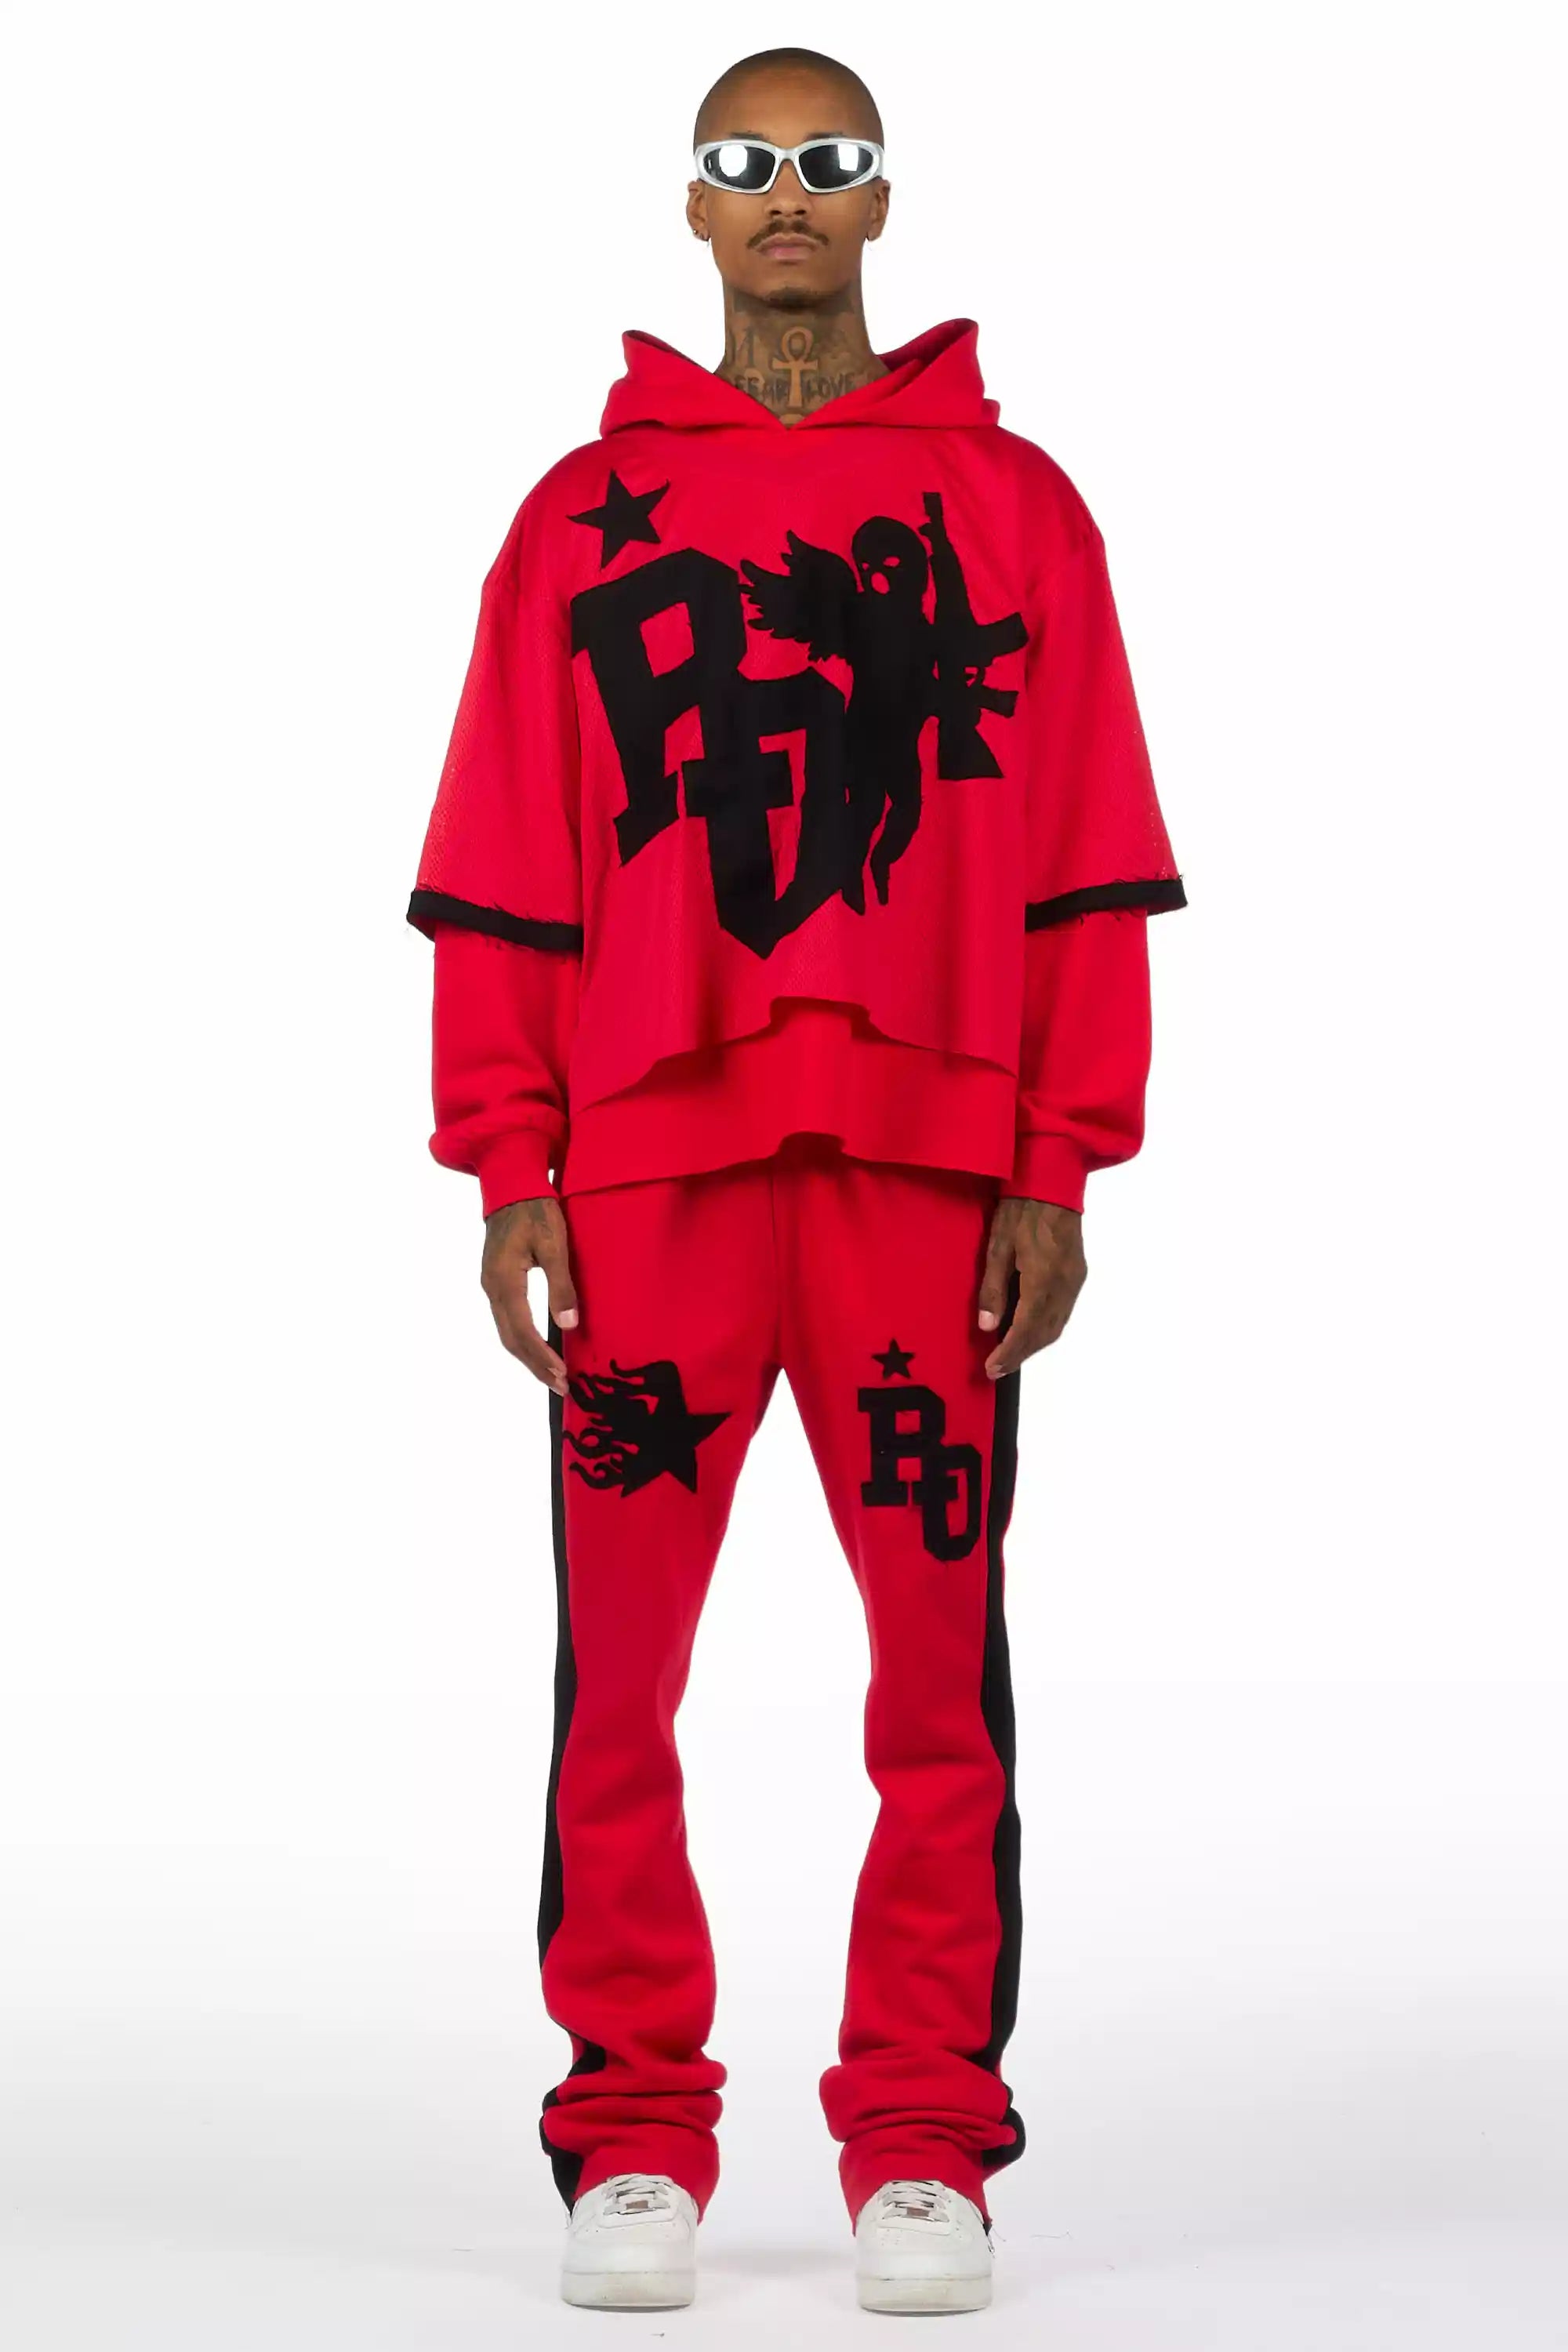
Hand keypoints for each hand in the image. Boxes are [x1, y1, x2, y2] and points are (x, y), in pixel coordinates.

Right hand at [480, 1196, 577, 1393]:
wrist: (510, 1183)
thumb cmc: (535, 1209)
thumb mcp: (555, 1244)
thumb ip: (561, 1285)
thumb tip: (569, 1324)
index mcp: (505, 1281)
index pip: (522, 1331)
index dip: (541, 1357)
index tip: (562, 1375)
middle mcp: (492, 1288)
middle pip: (510, 1339)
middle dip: (535, 1365)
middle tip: (560, 1385)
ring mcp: (490, 1284)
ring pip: (506, 1331)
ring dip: (528, 1355)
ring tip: (551, 1374)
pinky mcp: (495, 1280)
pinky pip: (506, 1319)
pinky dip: (522, 1339)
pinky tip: (537, 1347)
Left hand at [978, 1197, 1087, 1378]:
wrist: (1053, 1181)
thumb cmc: (1020, 1209)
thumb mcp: (997, 1245)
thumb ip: (993, 1288)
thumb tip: (987, 1326)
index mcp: (1042, 1278)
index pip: (1026, 1329)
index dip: (1009, 1353)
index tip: (992, 1369)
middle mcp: (1064, 1285)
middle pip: (1044, 1333)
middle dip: (1021, 1355)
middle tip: (997, 1369)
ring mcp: (1075, 1280)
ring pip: (1057, 1325)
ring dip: (1034, 1345)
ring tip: (1010, 1355)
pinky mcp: (1078, 1274)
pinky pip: (1063, 1312)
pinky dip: (1046, 1328)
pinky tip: (1030, 1330)